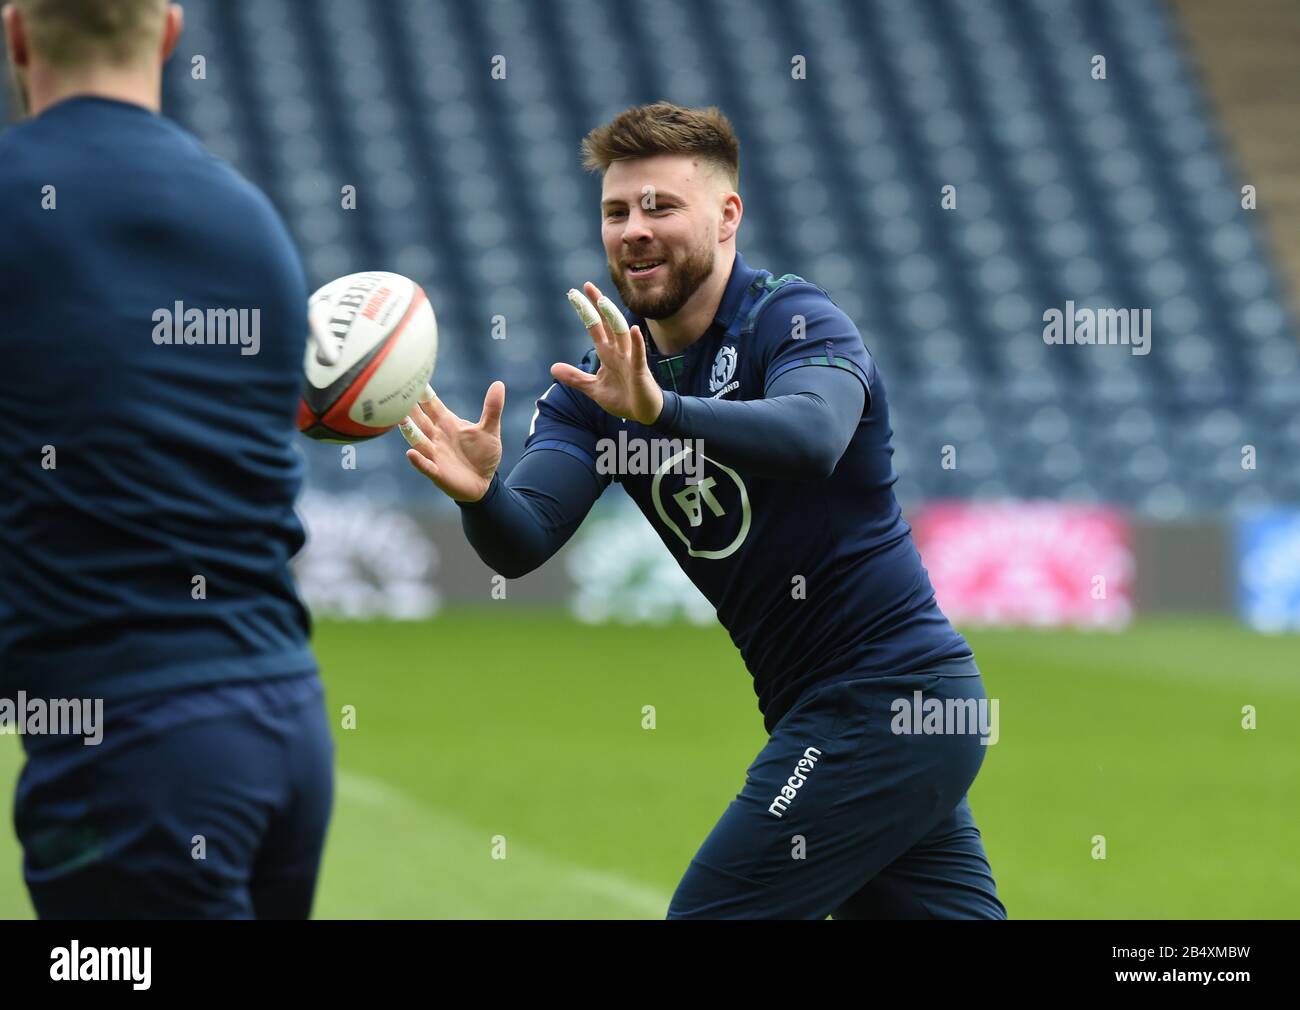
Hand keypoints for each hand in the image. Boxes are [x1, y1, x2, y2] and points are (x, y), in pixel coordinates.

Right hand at [400, 383, 503, 502]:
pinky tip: (411, 454)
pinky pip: (425, 465)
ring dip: (409, 431)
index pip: (431, 404)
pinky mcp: (437, 472)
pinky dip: (418, 460)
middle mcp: (436, 436)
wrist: (484, 483)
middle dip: (408, 407)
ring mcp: (435, 454)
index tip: (410, 375)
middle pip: (419, 418)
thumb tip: (499, 383)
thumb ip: (492, 408)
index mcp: (447, 422)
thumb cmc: (483, 454)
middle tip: (395, 392)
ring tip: (400, 419)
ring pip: (418, 440)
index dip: (422, 391)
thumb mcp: (490, 430)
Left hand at [552, 282, 663, 425]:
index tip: (574, 293)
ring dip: (612, 317)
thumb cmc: (622, 398)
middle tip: (587, 285)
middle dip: (597, 305)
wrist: (644, 413)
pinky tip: (633, 330)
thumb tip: (553, 368)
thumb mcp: (593, 388)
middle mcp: (618, 351)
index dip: (585, 311)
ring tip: (603, 301)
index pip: (594, 326)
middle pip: (607, 322)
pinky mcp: (640, 371)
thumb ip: (575, 378)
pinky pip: (638, 355)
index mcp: (607, 353)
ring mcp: (630, 359)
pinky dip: (636, 343)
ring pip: (621, 333)